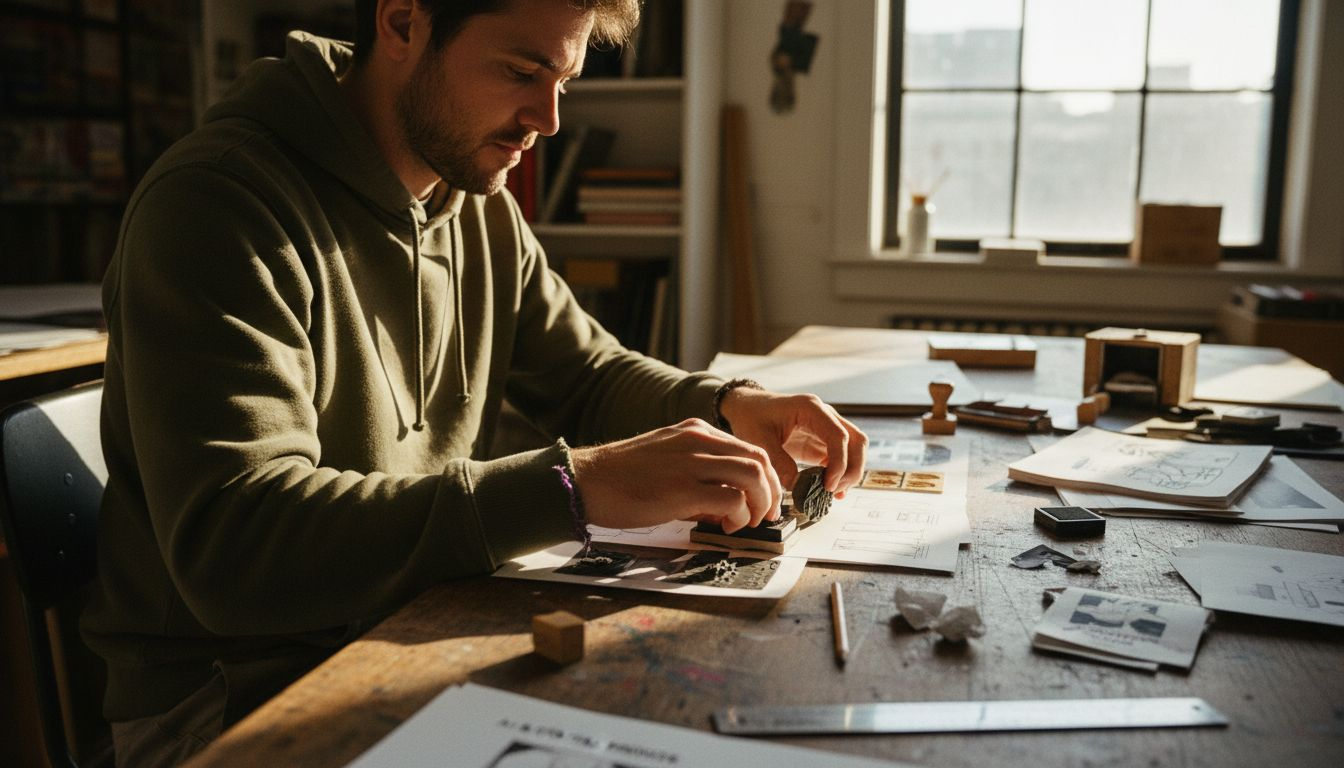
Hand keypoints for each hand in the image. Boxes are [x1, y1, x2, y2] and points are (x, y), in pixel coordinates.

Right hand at [569, 419, 782, 533]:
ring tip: (748, 522)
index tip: (762, 500)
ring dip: (760, 503)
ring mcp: (691, 463)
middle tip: (766, 515)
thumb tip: (726, 502)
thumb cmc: (622, 478)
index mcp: (695, 431)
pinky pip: (732, 500)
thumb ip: (699, 471)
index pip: (749, 448)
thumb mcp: (667, 459)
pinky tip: (725, 526)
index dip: (765, 478)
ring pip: (753, 475)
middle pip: (759, 459)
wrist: (586, 481)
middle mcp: (698, 441)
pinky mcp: (681, 489)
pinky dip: (738, 516)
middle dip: (771, 491)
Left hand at [717, 387, 867, 495]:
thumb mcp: (759, 440)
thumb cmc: (753, 418)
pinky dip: (841, 474)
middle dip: (851, 469)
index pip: (838, 435)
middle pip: (856, 441)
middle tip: (833, 490)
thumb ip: (779, 463)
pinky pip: (841, 458)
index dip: (839, 462)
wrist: (748, 409)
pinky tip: (832, 492)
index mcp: (811, 408)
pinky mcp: (823, 441)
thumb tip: (799, 487)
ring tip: (834, 493)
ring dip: (850, 472)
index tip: (828, 485)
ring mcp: (827, 428)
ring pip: (854, 449)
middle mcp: (825, 415)